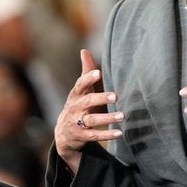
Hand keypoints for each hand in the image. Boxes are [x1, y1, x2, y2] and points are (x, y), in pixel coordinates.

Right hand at [55, 49, 123, 173]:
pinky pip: (95, 136)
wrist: (63, 134)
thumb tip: (84, 50)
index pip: (80, 85)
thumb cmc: (77, 106)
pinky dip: (107, 135)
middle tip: (116, 96)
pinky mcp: (81, 136)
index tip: (98, 73)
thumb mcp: (80, 90)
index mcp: (75, 95)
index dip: (88, 78)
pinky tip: (120, 132)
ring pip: (92, 120)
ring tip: (122, 115)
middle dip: (101, 98)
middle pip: (87, 102)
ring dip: (107, 118)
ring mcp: (77, 123)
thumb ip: (85, 72)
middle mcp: (74, 108)